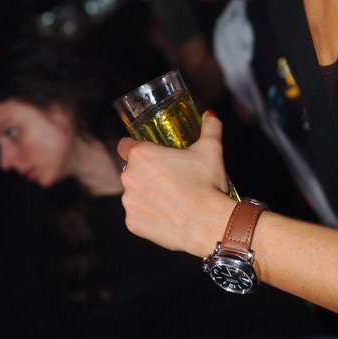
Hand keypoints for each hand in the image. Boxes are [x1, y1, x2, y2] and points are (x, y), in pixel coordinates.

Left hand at [118, 111, 235, 256]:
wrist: (208, 224)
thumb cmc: (207, 184)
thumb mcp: (212, 148)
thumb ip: (210, 126)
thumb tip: (210, 114)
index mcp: (142, 155)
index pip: (125, 145)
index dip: (137, 146)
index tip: (150, 152)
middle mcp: (129, 177)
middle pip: (132, 169)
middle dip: (147, 172)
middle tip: (171, 176)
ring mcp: (129, 202)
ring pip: (134, 192)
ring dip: (147, 193)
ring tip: (172, 197)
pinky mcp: (132, 223)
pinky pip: (138, 214)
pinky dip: (149, 213)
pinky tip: (168, 213)